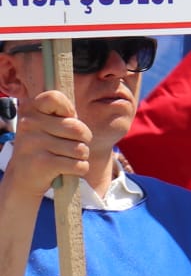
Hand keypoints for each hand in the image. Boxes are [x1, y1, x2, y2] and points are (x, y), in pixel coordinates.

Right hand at [0, 89, 89, 205]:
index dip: (68, 109)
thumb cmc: (44, 146)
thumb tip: (75, 115)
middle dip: (84, 140)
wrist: (23, 178)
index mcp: (29, 109)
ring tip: (66, 157)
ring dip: (81, 156)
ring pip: (81, 149)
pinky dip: (79, 169)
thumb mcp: (48, 125)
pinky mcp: (42, 163)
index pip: (55, 97)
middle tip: (71, 145)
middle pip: (78, 128)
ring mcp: (34, 143)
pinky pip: (79, 165)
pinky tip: (66, 169)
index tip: (66, 119)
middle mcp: (28, 123)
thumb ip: (63, 114)